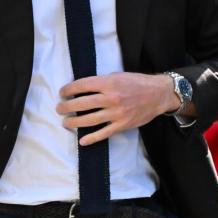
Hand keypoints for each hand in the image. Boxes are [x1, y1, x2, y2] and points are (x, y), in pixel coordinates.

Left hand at [57, 72, 175, 145]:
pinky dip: (92, 138)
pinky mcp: (123, 125)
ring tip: (65, 122)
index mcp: (108, 83)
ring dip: (74, 122)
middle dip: (66, 106)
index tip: (62, 92)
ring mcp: (117, 113)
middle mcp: (111, 98)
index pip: (82, 85)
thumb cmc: (136, 82)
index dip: (68, 89)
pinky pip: (104, 133)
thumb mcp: (117, 76)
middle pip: (82, 104)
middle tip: (59, 108)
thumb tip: (81, 89)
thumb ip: (100, 82)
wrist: (158, 94)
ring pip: (89, 120)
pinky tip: (82, 141)